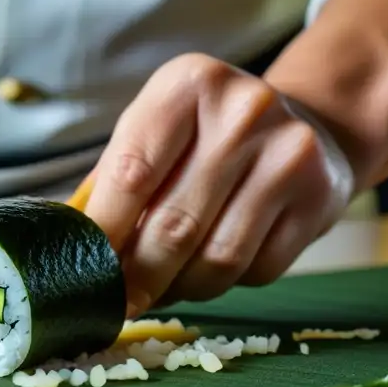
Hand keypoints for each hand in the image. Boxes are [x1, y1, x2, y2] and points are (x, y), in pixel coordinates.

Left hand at [83, 53, 355, 316]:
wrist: (310, 126)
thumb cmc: (208, 136)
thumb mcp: (157, 132)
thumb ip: (111, 182)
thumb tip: (68, 246)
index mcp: (187, 85)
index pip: (131, 173)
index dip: (103, 234)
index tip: (85, 271)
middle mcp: (243, 112)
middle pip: (174, 225)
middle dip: (138, 277)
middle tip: (119, 301)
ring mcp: (288, 154)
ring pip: (218, 258)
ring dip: (181, 288)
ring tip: (162, 289)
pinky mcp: (318, 198)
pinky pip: (257, 270)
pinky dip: (223, 284)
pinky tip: (208, 273)